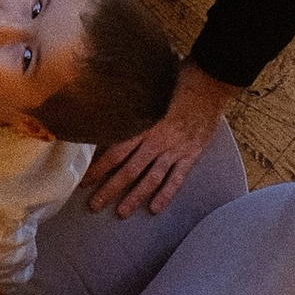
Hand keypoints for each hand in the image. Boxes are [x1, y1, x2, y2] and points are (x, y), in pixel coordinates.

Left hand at [85, 64, 233, 217]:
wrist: (209, 83)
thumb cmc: (175, 82)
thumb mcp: (146, 91)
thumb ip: (130, 107)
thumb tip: (106, 111)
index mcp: (142, 125)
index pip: (115, 152)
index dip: (98, 169)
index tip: (84, 180)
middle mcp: (156, 141)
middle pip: (129, 170)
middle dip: (110, 190)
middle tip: (94, 205)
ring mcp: (175, 150)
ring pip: (151, 179)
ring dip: (134, 197)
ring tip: (120, 212)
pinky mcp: (191, 154)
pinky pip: (177, 178)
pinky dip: (166, 194)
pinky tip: (154, 208)